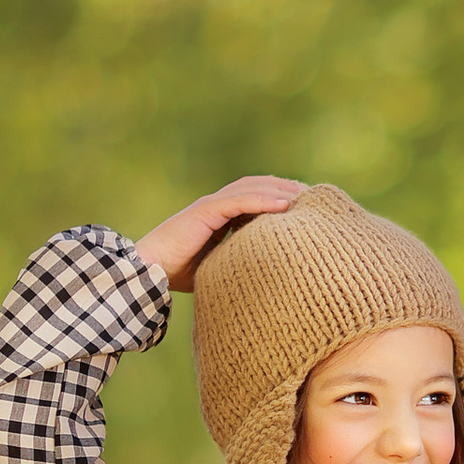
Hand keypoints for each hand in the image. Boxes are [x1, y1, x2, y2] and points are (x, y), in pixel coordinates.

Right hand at [134, 177, 302, 292]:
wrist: (148, 272)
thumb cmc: (177, 274)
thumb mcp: (217, 266)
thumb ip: (236, 260)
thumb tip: (265, 277)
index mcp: (220, 216)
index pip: (256, 198)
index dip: (280, 198)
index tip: (307, 207)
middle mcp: (216, 205)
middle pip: (258, 187)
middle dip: (286, 188)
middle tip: (314, 196)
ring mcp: (210, 205)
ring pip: (251, 189)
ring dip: (280, 190)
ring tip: (305, 196)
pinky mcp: (204, 211)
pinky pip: (239, 202)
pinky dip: (262, 201)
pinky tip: (284, 205)